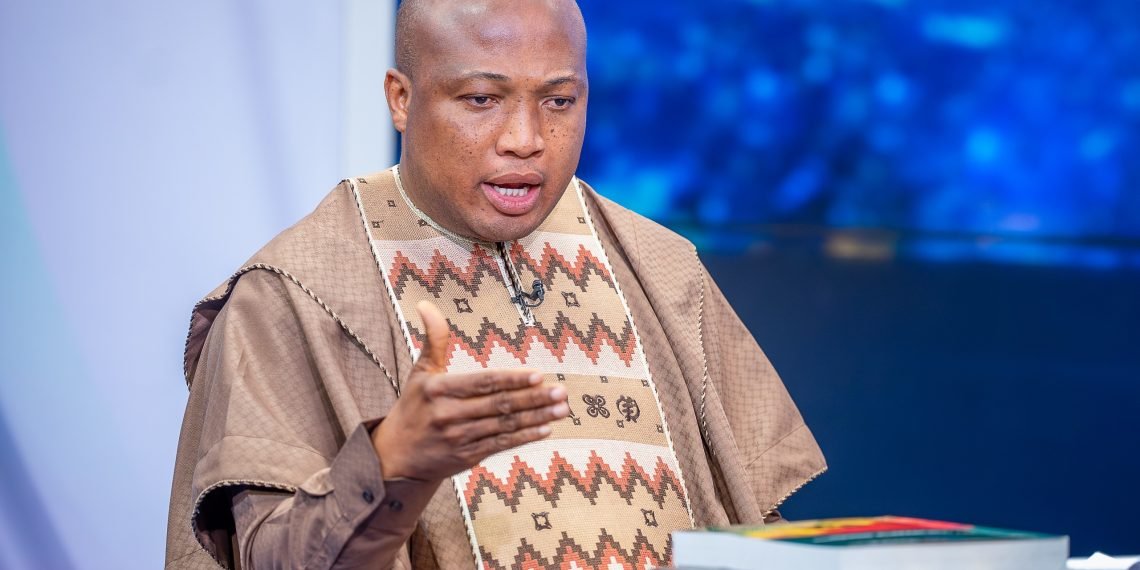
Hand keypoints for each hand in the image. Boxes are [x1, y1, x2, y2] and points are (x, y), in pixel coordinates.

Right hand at [371, 301, 569, 480]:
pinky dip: (524, 437)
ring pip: (504, 426)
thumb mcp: (420, 372)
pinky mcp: (467, 457)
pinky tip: (546, 429)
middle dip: (533, 398)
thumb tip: (427, 305)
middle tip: (561, 392)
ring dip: (536, 417)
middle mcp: (448, 414)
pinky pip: (501, 445)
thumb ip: (434, 339)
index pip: (482, 382)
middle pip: (498, 405)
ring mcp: (459, 438)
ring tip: (561, 409)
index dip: (512, 380)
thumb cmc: (413, 407)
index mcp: (438, 389)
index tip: (538, 375)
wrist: (396, 457)